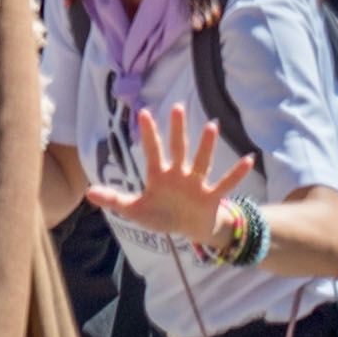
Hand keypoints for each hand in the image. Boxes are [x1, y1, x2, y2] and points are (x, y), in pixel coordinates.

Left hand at [82, 100, 259, 254]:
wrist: (190, 230)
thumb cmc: (162, 215)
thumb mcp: (136, 210)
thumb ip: (115, 200)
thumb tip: (89, 192)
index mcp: (159, 175)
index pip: (152, 151)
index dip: (149, 134)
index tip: (143, 112)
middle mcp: (178, 175)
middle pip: (178, 148)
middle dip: (177, 130)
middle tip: (177, 107)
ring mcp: (196, 184)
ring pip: (202, 162)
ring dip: (206, 146)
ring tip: (212, 125)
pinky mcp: (211, 197)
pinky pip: (225, 184)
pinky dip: (236, 173)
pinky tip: (248, 158)